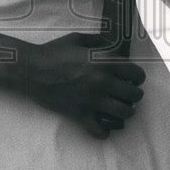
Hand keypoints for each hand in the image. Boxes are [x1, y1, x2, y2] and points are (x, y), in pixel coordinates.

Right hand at [25, 32, 145, 138]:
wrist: (32, 70)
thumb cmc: (53, 52)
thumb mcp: (77, 39)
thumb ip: (97, 41)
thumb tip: (109, 44)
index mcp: (105, 62)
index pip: (136, 74)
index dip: (137, 77)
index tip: (133, 79)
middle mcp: (103, 83)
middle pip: (134, 96)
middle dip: (133, 94)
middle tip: (126, 93)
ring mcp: (93, 101)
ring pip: (124, 113)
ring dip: (124, 111)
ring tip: (118, 108)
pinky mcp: (81, 115)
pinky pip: (101, 130)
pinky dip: (105, 130)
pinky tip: (103, 124)